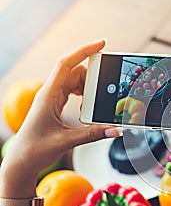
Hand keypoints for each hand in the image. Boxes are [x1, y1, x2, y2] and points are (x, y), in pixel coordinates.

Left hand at [0, 40, 119, 197]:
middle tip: (106, 89)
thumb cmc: (35, 150)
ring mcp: (52, 98)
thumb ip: (93, 134)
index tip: (101, 44)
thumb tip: (115, 130)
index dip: (84, 50)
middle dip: (92, 78)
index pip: (67, 64)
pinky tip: (88, 107)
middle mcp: (50, 93)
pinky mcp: (55, 105)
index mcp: (49, 95)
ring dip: (88, 89)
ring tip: (95, 104)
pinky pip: (72, 91)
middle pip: (76, 72)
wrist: (21, 161)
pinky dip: (84, 95)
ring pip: (75, 82)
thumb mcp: (67, 141)